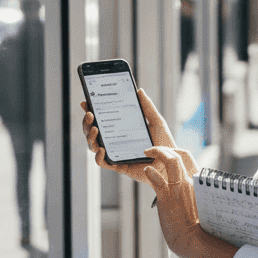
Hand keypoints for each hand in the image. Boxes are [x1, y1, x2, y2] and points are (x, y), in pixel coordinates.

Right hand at [81, 88, 195, 183]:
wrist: (172, 163)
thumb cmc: (165, 143)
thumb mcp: (157, 122)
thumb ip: (147, 107)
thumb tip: (139, 90)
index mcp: (121, 129)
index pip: (102, 119)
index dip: (91, 111)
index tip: (85, 102)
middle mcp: (115, 141)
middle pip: (93, 132)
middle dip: (87, 123)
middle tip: (90, 114)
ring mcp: (116, 154)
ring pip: (94, 146)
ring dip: (90, 137)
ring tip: (95, 129)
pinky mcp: (119, 166)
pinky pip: (103, 163)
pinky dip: (98, 157)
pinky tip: (102, 149)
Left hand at [142, 146, 201, 254]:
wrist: (191, 239)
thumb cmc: (192, 225)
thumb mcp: (193, 203)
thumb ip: (188, 192)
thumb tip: (178, 186)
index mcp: (196, 182)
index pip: (188, 157)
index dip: (176, 150)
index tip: (166, 151)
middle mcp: (189, 182)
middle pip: (179, 155)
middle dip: (164, 148)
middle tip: (152, 150)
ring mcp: (178, 189)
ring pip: (171, 161)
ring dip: (158, 153)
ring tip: (147, 152)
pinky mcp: (167, 197)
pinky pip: (157, 180)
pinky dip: (151, 173)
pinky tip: (146, 170)